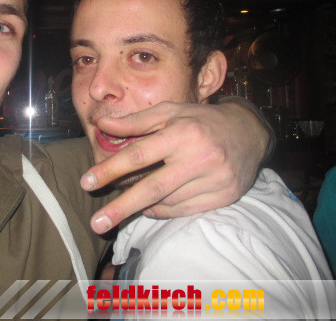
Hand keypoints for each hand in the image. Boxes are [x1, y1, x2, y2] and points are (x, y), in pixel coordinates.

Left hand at [82, 98, 272, 233]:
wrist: (249, 132)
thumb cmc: (201, 120)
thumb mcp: (170, 112)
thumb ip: (134, 122)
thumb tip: (100, 125)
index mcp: (182, 132)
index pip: (139, 155)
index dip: (110, 169)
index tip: (86, 182)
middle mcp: (200, 157)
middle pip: (152, 187)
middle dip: (121, 207)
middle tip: (96, 223)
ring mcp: (214, 180)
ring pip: (168, 202)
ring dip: (142, 206)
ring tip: (124, 206)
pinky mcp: (224, 197)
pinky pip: (184, 211)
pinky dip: (163, 211)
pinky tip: (150, 207)